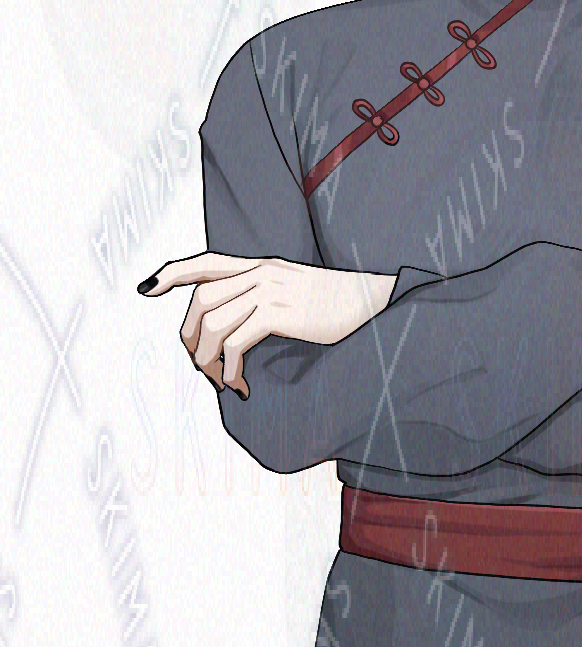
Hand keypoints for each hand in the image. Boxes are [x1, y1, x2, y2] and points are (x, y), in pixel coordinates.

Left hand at [149, 253, 398, 396]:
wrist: (370, 299)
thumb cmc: (334, 303)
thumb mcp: (294, 290)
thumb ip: (264, 296)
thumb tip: (237, 324)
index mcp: (259, 266)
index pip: (206, 262)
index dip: (173, 274)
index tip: (148, 288)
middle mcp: (259, 274)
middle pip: (201, 299)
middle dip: (190, 337)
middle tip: (202, 366)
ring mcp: (269, 292)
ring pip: (214, 322)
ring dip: (208, 360)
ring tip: (222, 381)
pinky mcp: (280, 315)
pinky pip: (237, 341)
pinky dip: (230, 368)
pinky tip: (240, 384)